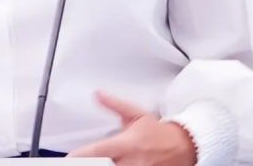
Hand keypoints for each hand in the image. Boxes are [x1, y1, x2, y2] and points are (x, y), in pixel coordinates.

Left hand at [68, 92, 196, 165]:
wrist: (183, 146)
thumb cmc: (158, 132)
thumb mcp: (136, 115)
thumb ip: (115, 105)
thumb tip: (97, 94)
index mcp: (126, 144)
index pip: (96, 152)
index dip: (79, 156)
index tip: (69, 157)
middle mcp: (130, 161)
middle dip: (90, 165)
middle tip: (80, 162)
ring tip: (95, 163)